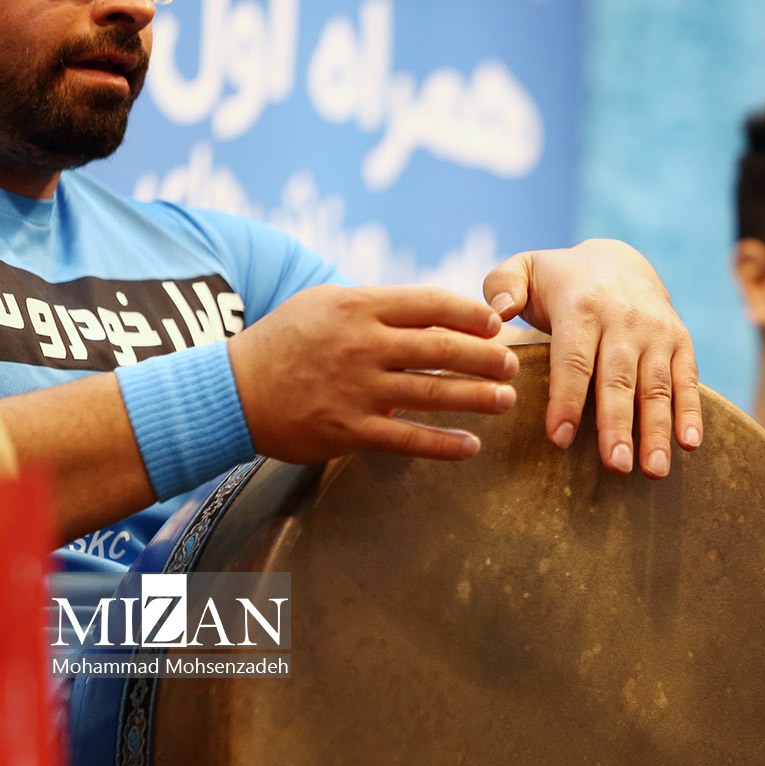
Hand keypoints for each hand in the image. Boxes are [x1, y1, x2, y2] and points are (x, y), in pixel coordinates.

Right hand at [228, 284, 518, 463]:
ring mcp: (357, 389)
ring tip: (506, 401)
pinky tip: (471, 445)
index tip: (498, 325)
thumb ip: (378, 305)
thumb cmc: (288, 341)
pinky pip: (408, 439)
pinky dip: (444, 444)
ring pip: (432, 392)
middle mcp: (362, 345)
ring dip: (477, 398)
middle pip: (442, 347)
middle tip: (513, 365)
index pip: (431, 304)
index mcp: (359, 306)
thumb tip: (435, 309)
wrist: (232, 390)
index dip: (472, 314)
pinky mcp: (349, 430)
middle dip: (487, 357)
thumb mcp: (327, 303)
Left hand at [482, 239, 703, 477]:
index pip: (573, 359)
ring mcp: (656, 332)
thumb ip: (501, 285)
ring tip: (654, 470)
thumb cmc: (561, 281)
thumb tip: (497, 315)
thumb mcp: (525, 268)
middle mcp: (624, 319)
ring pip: (656, 386)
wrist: (620, 262)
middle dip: (618, 424)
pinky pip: (688, 380)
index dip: (566, 400)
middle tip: (616, 465)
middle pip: (619, 379)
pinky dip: (691, 413)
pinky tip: (690, 446)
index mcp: (581, 307)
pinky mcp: (681, 342)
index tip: (559, 439)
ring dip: (657, 429)